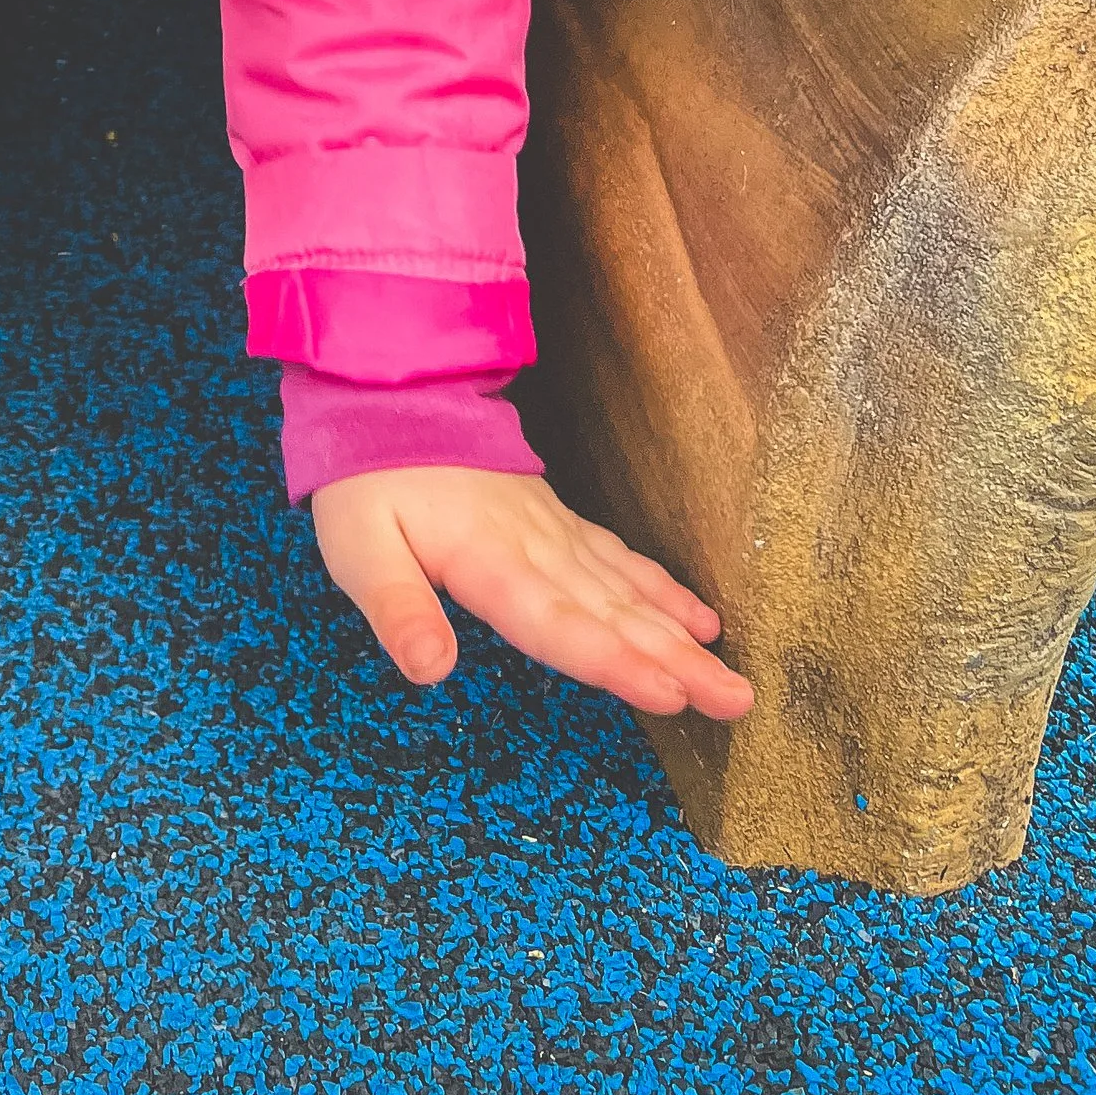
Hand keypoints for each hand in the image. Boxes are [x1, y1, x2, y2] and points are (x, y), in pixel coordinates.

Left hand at [309, 466, 753, 722]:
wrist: (389, 392)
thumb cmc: (368, 479)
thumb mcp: (357, 545)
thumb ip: (397, 608)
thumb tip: (429, 670)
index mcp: (487, 559)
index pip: (557, 621)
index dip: (613, 662)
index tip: (671, 695)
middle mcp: (534, 547)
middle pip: (612, 613)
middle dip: (677, 661)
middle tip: (738, 702)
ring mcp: (552, 531)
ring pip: (626, 590)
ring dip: (681, 635)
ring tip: (732, 676)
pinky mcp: (556, 521)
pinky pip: (617, 558)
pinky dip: (661, 589)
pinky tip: (698, 619)